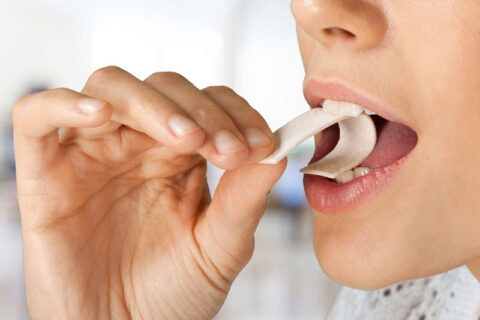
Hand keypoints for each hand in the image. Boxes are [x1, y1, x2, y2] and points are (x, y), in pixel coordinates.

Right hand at [13, 66, 286, 319]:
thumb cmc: (173, 295)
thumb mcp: (220, 248)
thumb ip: (245, 199)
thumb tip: (278, 152)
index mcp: (180, 157)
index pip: (209, 103)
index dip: (236, 113)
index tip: (262, 144)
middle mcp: (137, 146)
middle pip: (163, 88)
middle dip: (201, 111)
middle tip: (228, 149)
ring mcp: (91, 154)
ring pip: (111, 88)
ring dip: (153, 104)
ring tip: (186, 139)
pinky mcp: (43, 174)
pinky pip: (37, 117)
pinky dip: (63, 103)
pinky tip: (100, 115)